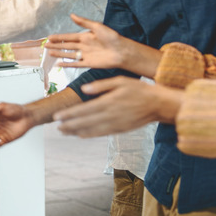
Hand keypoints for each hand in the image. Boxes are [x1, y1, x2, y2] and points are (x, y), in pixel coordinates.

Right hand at [45, 14, 127, 69]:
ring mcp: (85, 55)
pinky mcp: (88, 63)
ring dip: (59, 54)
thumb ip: (84, 22)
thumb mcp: (97, 27)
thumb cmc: (112, 37)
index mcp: (85, 36)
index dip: (59, 37)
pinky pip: (75, 64)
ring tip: (49, 54)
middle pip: (66, 46)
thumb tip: (72, 15)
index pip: (68, 37)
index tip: (49, 37)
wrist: (122, 51)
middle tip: (45, 46)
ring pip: (69, 54)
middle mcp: (84, 46)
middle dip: (56, 46)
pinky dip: (67, 64)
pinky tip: (59, 64)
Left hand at [52, 77, 182, 137]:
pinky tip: (81, 135)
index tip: (57, 117)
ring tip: (64, 132)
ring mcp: (115, 124)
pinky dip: (90, 135)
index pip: (84, 110)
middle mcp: (110, 115)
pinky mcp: (120, 130)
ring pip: (92, 130)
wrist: (159, 104)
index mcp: (108, 102)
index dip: (69, 114)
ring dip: (76, 131)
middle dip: (69, 125)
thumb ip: (101, 85)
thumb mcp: (121, 81)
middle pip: (85, 122)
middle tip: (56, 127)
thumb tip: (84, 89)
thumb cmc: (140, 90)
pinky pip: (101, 134)